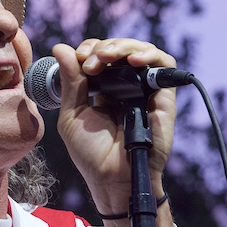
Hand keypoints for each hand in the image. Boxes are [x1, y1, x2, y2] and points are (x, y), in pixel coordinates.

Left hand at [51, 38, 176, 216]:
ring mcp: (146, 91)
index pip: (102, 55)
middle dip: (105, 47)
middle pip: (122, 49)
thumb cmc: (91, 153)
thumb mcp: (73, 113)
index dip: (92, 49)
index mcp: (105, 89)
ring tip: (107, 57)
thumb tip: (61, 47)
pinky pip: (165, 67)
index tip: (80, 57)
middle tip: (91, 60)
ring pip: (144, 52)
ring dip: (124, 47)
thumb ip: (70, 82)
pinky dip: (150, 56)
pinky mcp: (163, 98)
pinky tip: (133, 61)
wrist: (112, 179)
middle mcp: (127, 87)